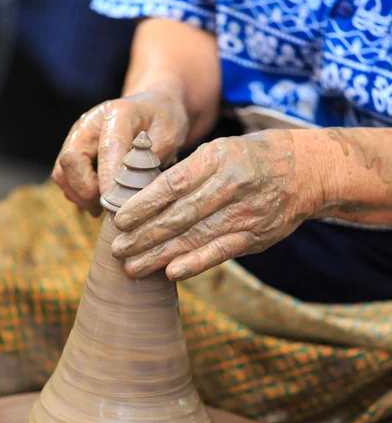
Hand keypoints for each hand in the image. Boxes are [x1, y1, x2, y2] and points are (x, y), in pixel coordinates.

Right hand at [52, 87, 189, 215]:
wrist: (153, 108)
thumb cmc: (163, 122)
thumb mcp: (169, 136)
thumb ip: (149, 160)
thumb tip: (131, 190)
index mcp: (117, 114)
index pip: (107, 148)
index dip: (109, 179)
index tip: (117, 203)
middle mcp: (89, 123)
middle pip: (71, 159)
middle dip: (88, 190)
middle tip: (110, 207)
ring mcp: (77, 137)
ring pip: (63, 172)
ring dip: (81, 196)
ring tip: (106, 207)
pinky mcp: (73, 151)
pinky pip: (64, 178)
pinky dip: (78, 195)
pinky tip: (99, 201)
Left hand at [111, 130, 323, 279]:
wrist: (305, 170)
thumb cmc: (251, 158)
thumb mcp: (220, 149)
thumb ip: (188, 172)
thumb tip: (144, 197)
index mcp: (217, 158)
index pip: (173, 184)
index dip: (145, 204)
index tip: (120, 219)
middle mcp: (231, 185)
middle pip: (180, 215)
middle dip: (145, 235)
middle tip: (118, 249)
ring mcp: (246, 213)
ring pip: (196, 237)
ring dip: (161, 254)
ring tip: (133, 267)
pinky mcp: (257, 236)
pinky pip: (222, 251)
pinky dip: (196, 263)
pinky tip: (172, 272)